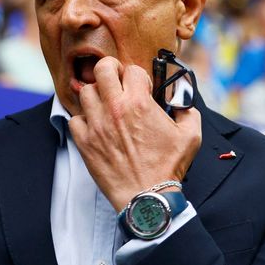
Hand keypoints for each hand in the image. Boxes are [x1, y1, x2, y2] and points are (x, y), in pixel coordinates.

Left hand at [68, 56, 201, 211]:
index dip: (138, 76)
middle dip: (110, 70)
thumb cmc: (168, 167)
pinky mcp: (85, 142)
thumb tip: (182, 100)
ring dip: (96, 95)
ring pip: (85, 92)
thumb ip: (188, 110)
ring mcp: (97, 124)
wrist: (147, 196)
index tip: (141, 88)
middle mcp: (115, 109)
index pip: (132, 69)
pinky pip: (74, 119)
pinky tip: (95, 126)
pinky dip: (83, 120)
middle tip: (116, 81)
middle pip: (102, 69)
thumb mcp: (190, 136)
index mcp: (139, 103)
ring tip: (106, 106)